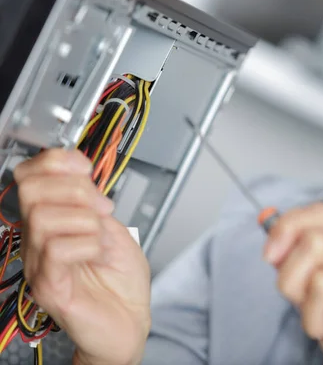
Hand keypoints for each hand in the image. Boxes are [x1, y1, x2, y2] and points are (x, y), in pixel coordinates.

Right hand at [14, 149, 150, 364]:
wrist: (130, 323)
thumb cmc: (122, 283)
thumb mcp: (115, 230)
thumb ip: (94, 206)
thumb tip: (82, 182)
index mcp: (54, 221)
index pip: (31, 175)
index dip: (57, 161)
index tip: (86, 169)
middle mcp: (39, 240)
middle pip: (31, 189)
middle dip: (75, 189)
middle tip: (102, 209)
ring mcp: (40, 263)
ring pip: (42, 217)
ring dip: (84, 219)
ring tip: (101, 237)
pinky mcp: (49, 286)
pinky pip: (56, 249)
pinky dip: (87, 243)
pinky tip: (97, 253)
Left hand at [263, 203, 322, 364]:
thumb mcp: (315, 302)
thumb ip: (298, 273)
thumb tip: (272, 248)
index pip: (318, 214)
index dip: (286, 228)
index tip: (271, 257)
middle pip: (312, 243)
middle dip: (294, 286)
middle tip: (316, 316)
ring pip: (322, 283)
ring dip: (318, 321)